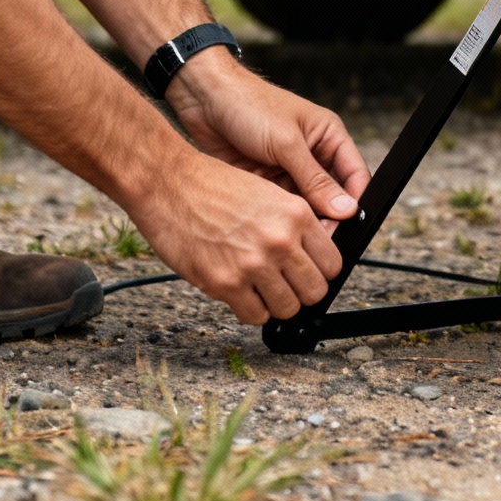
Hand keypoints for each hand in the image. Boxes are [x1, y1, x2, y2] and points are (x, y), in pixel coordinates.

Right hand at [129, 147, 346, 323]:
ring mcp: (254, 264)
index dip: (320, 272)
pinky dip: (251, 310)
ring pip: (288, 309)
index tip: (308, 273)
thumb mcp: (267, 193)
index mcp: (296, 214)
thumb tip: (310, 257)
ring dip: (276, 304)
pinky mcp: (225, 283)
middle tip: (285, 285)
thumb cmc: (211, 185)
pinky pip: (255, 316)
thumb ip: (293, 225)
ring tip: (261, 289)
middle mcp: (280, 240)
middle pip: (315, 291)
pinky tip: (241, 293)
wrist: (168, 184)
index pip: (332, 264)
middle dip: (302, 292)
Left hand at [165, 48, 370, 232]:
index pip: (355, 176)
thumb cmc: (249, 105)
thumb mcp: (287, 143)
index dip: (354, 203)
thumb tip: (346, 209)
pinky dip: (278, 217)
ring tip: (293, 233)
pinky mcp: (266, 181)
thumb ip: (316, 179)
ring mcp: (289, 170)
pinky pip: (280, 206)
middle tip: (316, 239)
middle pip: (332, 196)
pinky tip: (272, 225)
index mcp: (329, 137)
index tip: (348, 228)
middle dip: (327, 217)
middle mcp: (313, 155)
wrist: (203, 99)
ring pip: (306, 206)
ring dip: (301, 220)